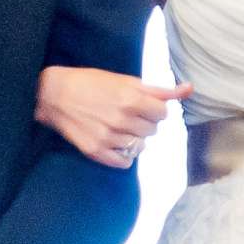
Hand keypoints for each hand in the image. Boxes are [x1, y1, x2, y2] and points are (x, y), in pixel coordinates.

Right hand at [35, 67, 192, 168]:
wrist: (54, 95)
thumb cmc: (91, 83)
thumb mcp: (126, 80)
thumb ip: (159, 89)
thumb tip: (189, 89)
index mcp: (132, 99)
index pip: (163, 114)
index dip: (154, 109)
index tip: (142, 105)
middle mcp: (122, 120)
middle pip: (153, 130)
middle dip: (144, 122)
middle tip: (127, 114)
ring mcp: (109, 138)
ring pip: (140, 147)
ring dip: (134, 138)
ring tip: (118, 126)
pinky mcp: (96, 152)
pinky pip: (125, 162)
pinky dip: (123, 154)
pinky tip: (113, 140)